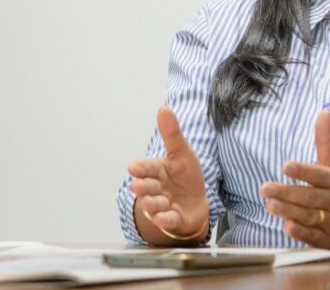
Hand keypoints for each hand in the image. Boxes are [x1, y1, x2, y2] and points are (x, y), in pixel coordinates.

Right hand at [127, 106, 208, 240]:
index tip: (133, 167)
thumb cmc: (185, 176)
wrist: (196, 202)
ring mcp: (163, 205)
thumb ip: (172, 134)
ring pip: (154, 205)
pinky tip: (164, 216)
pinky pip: (168, 220)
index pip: (145, 168)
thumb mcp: (182, 153)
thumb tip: (163, 108)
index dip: (140, 168)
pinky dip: (165, 219)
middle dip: (143, 186)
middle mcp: (156, 189)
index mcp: (156, 171)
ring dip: (152, 203)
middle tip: (138, 185)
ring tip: (151, 201)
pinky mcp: (173, 219)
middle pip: (146, 187)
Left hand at [259, 108, 329, 251]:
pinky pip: (313, 236)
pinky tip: (287, 227)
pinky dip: (301, 233)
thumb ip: (325, 141)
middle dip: (287, 193)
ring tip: (271, 205)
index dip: (303, 170)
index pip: (318, 175)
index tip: (286, 166)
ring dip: (290, 212)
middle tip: (265, 188)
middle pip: (309, 197)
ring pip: (309, 216)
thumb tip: (323, 111)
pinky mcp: (326, 239)